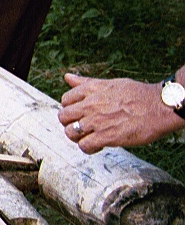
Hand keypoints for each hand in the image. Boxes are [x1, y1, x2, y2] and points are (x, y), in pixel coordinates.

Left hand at [58, 72, 184, 153]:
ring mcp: (97, 121)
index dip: (71, 108)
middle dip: (70, 123)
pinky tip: (98, 145)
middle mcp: (90, 105)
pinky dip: (88, 148)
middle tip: (83, 126)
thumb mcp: (110, 83)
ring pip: (70, 132)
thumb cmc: (139, 95)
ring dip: (78, 137)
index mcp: (91, 90)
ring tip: (90, 136)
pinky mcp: (106, 136)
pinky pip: (84, 145)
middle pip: (63, 117)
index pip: (65, 100)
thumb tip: (67, 77)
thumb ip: (87, 83)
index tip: (81, 113)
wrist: (160, 107)